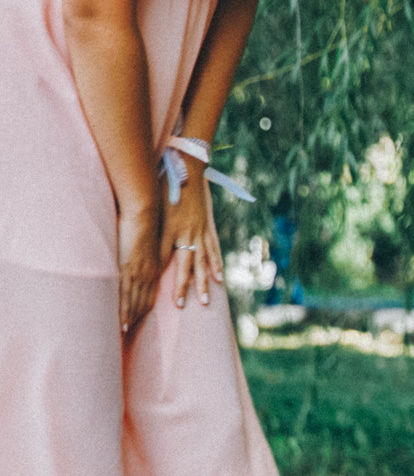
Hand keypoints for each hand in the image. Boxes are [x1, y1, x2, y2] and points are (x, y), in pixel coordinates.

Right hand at [117, 188, 163, 331]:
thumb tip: (130, 259)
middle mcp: (148, 274)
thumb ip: (138, 255)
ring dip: (129, 319)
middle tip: (127, 335)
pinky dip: (123, 310)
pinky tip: (120, 321)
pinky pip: (125, 294)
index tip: (136, 324)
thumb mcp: (143, 244)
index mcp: (152, 269)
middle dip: (136, 320)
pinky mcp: (128, 268)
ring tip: (122, 334)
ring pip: (134, 303)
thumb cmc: (141, 224)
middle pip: (142, 303)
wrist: (144, 212)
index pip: (148, 296)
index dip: (142, 311)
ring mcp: (138, 272)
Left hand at [159, 160, 222, 309]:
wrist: (188, 169)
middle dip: (182, 287)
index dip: (154, 276)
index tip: (149, 291)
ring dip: (202, 283)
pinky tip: (219, 280)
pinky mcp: (208, 228)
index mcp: (167, 228)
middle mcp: (184, 233)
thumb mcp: (151, 200)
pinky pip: (213, 251)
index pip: (160, 258)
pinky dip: (216, 266)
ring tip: (205, 301)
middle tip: (180, 306)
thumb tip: (131, 231)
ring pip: (201, 262)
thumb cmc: (164, 182)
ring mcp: (199, 232)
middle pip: (183, 266)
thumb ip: (144, 218)